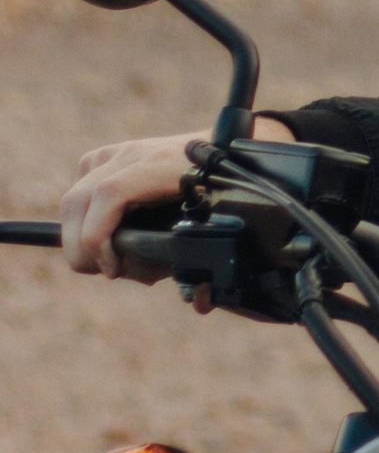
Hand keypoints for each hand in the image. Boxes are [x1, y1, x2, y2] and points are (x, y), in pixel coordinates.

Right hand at [62, 120, 290, 286]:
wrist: (229, 151)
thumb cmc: (225, 192)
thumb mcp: (217, 224)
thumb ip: (202, 258)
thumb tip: (198, 301)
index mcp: (163, 166)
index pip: (109, 194)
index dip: (97, 237)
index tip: (112, 268)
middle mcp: (137, 154)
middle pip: (80, 200)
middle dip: (84, 247)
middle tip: (109, 271)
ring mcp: (121, 152)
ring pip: (76, 198)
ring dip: (81, 236)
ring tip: (109, 259)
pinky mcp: (111, 155)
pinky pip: (82, 186)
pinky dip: (84, 216)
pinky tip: (107, 233)